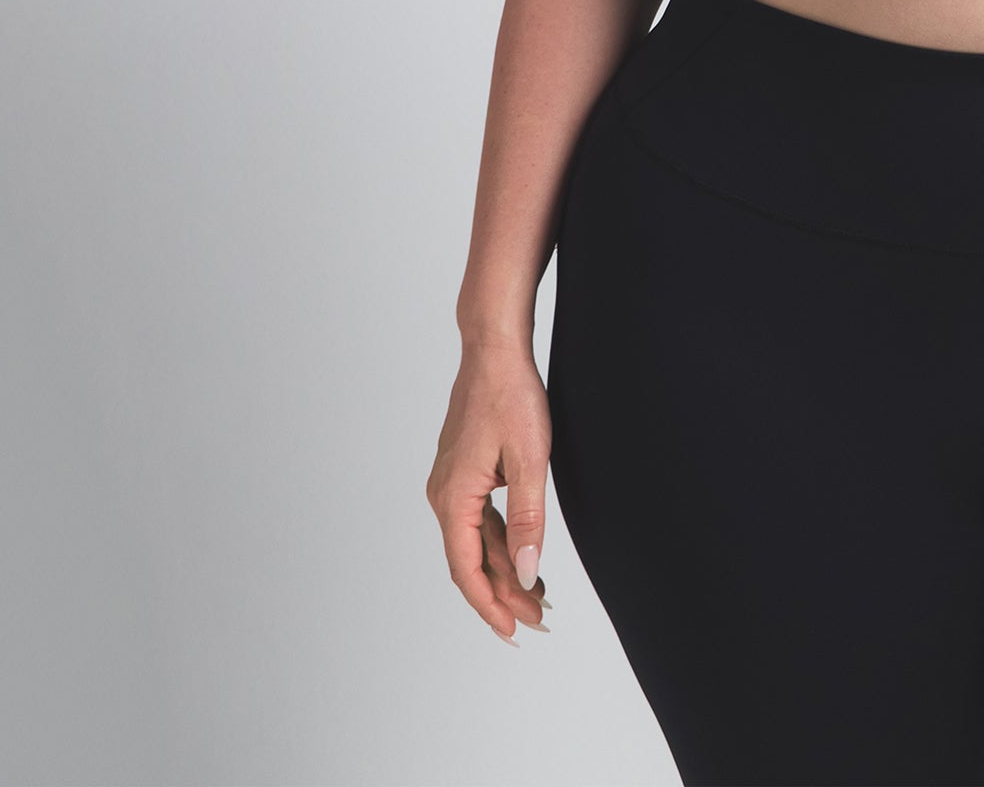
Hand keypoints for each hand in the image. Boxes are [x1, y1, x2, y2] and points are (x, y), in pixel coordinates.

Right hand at [427, 337, 553, 643]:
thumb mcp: (530, 460)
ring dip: (505, 570)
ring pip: (477, 542)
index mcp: (453, 498)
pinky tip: (524, 556)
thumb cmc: (511, 396)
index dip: (490, 606)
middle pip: (472, 561)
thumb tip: (529, 573)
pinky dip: (502, 542)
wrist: (495, 351)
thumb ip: (528, 520)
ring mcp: (453, 484)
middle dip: (504, 594)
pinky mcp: (465, 473)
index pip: (467, 570)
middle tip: (538, 620)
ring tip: (537, 598)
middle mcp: (444, 496)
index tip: (513, 633)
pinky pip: (481, 520)